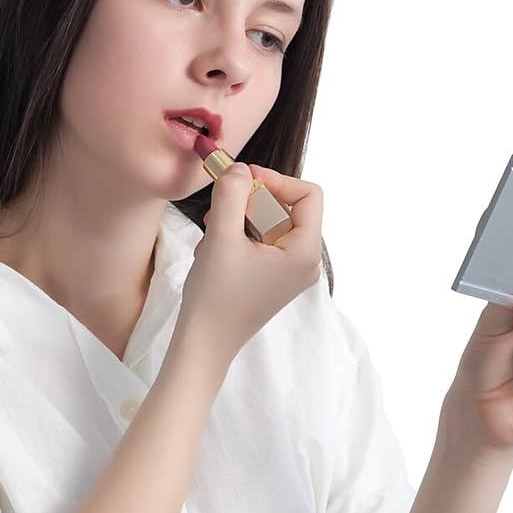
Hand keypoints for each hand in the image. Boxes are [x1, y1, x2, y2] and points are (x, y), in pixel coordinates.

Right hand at [174, 162, 322, 369]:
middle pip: (288, 208)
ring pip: (270, 224)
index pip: (308, 194)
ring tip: (213, 231)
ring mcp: (290, 273)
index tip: (242, 180)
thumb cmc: (215, 296)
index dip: (275, 180)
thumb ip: (233, 193)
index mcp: (306, 252)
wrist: (204, 344)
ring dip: (240, 218)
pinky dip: (239, 237)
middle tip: (220, 207)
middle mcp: (306, 263)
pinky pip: (262, 242)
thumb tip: (240, 168)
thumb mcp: (221, 235)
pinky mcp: (273, 280)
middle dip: (252, 201)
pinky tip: (214, 249)